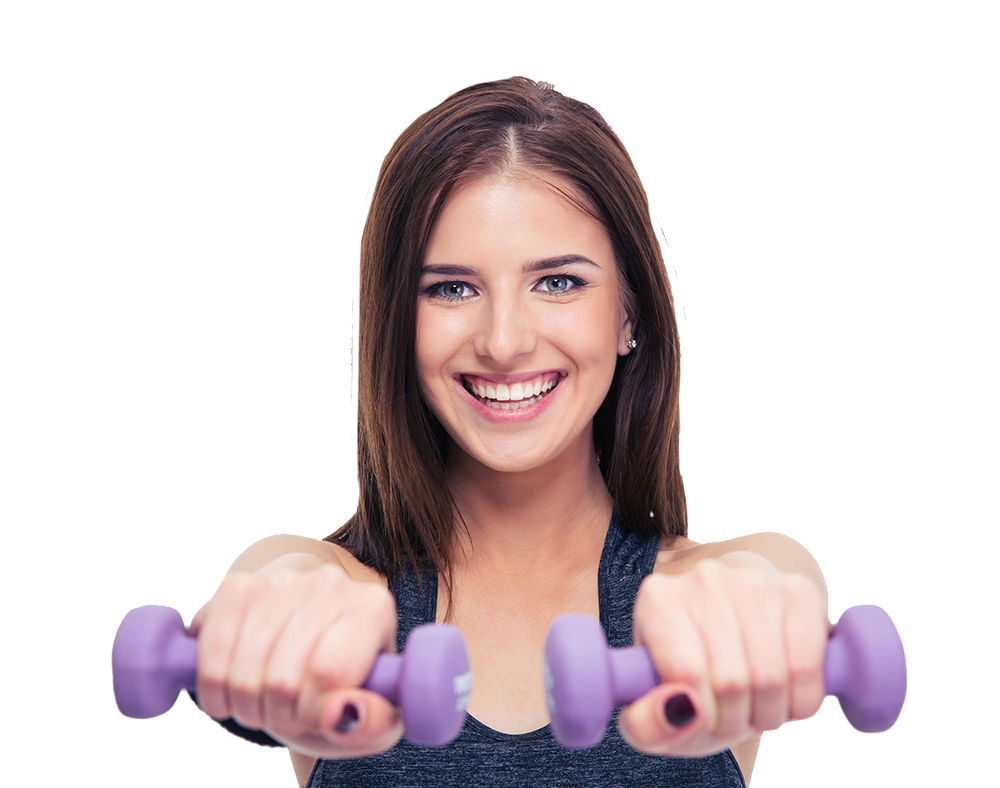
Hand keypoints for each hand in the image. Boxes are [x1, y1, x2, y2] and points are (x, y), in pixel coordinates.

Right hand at [188, 557, 402, 758]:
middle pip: (282, 680)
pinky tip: (232, 691)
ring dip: (247, 707)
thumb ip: (374, 722)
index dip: (314, 714)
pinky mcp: (236, 587)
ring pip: (242, 673)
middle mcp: (330, 583)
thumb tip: (340, 715)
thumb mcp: (373, 712)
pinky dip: (214, 690)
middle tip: (289, 713)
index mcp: (373, 609)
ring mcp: (280, 580)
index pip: (330, 673)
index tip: (319, 718)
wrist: (308, 636)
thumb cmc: (344, 681)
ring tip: (267, 701)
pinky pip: (209, 655)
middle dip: (280, 716)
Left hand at [618, 554, 828, 756]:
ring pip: (772, 678)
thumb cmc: (695, 670)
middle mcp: (704, 579)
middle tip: (730, 715)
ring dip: (768, 714)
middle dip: (734, 720)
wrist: (741, 624)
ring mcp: (754, 581)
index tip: (700, 716)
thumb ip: (647, 725)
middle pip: (731, 681)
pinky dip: (801, 701)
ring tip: (754, 704)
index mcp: (658, 600)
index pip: (685, 674)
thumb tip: (675, 710)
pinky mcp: (799, 592)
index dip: (700, 715)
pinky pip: (809, 669)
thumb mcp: (657, 705)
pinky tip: (785, 693)